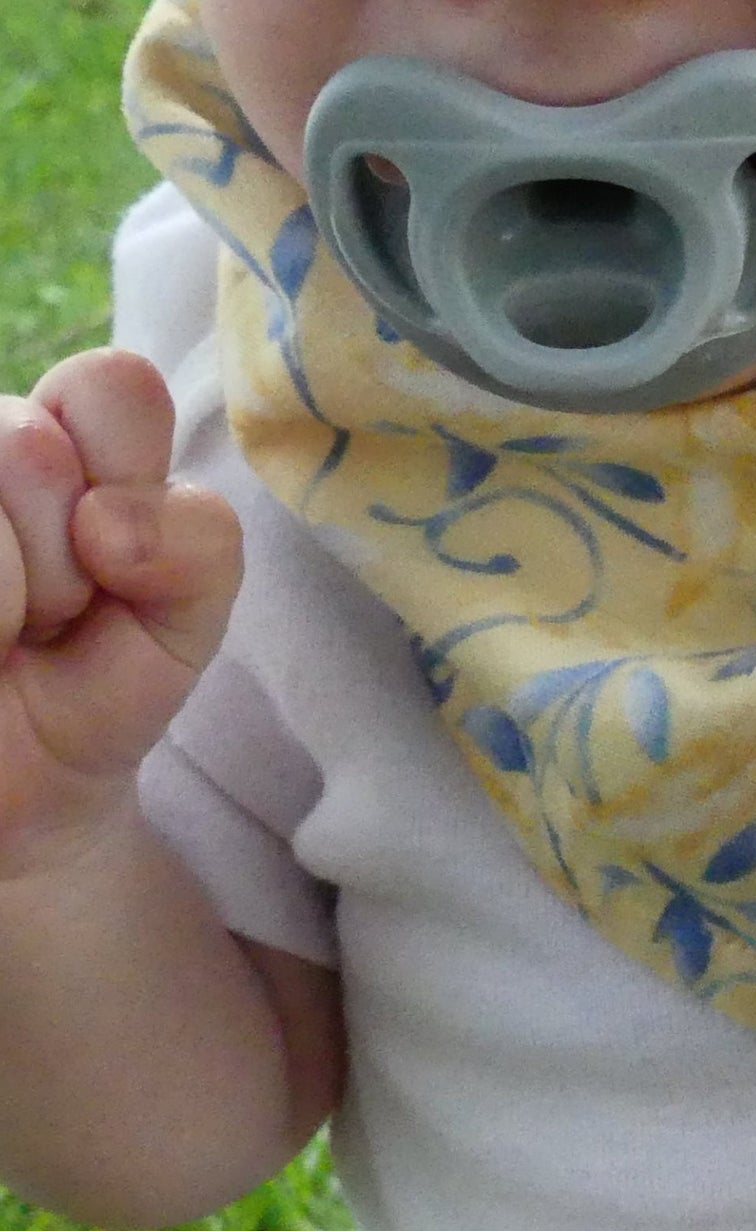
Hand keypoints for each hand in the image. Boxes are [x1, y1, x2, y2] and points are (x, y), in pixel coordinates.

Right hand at [0, 350, 240, 871]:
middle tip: (51, 614)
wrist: (25, 781)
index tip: (116, 558)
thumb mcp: (187, 614)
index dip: (133, 487)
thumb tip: (103, 520)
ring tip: (4, 634)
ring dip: (10, 599)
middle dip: (68, 561)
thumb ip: (199, 544)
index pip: (114, 387)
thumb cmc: (100, 674)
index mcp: (56, 426)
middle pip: (29, 446)